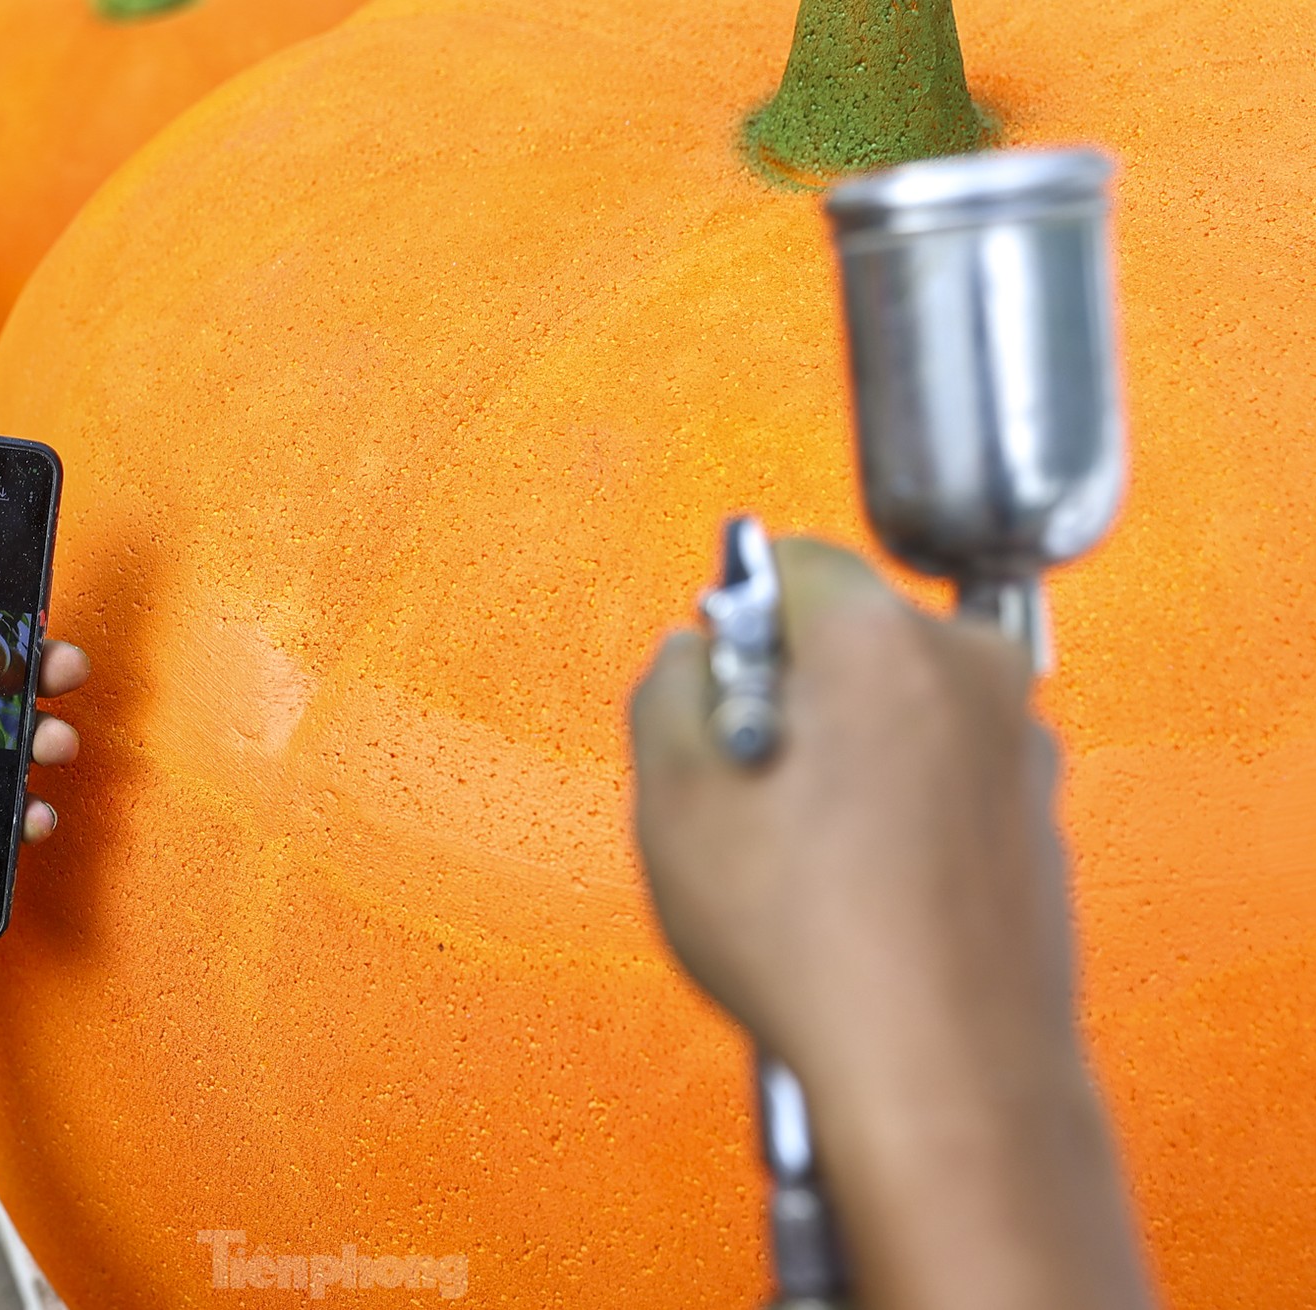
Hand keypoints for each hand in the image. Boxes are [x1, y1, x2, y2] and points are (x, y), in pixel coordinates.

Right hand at [630, 537, 1071, 1084]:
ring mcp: (1018, 746)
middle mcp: (972, 672)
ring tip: (797, 858)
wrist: (945, 1077)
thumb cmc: (818, 948)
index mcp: (884, 639)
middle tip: (741, 789)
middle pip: (848, 636)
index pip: (790, 562)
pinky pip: (938, 773)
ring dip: (840, 755)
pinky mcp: (1036, 815)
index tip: (711, 694)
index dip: (729, 625)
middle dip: (786, 691)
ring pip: (895, 707)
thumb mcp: (673, 799)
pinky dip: (892, 809)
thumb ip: (666, 688)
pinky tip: (852, 892)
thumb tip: (690, 658)